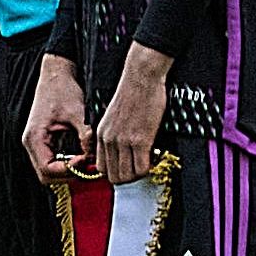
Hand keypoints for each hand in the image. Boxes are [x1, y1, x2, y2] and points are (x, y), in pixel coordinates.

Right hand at [25, 55, 90, 184]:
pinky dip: (68, 163)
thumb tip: (93, 157)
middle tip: (87, 167)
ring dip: (69, 171)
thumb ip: (85, 136)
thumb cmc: (62, 89)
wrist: (56, 74)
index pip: (47, 170)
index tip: (84, 160)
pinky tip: (82, 155)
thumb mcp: (77, 112)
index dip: (67, 170)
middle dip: (68, 175)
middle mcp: (33, 144)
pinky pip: (55, 161)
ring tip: (87, 162)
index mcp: (34, 137)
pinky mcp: (47, 142)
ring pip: (51, 171)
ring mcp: (39, 144)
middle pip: (46, 176)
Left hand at [92, 42, 169, 185]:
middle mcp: (110, 141)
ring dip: (139, 174)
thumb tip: (121, 153)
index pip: (101, 168)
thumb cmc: (132, 94)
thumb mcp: (112, 116)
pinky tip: (154, 158)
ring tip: (147, 164)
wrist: (141, 78)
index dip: (115, 172)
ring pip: (128, 176)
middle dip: (128, 177)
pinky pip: (142, 168)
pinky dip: (149, 168)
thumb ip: (113, 135)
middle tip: (139, 168)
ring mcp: (124, 142)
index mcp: (102, 135)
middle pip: (114, 176)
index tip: (126, 167)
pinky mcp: (141, 140)